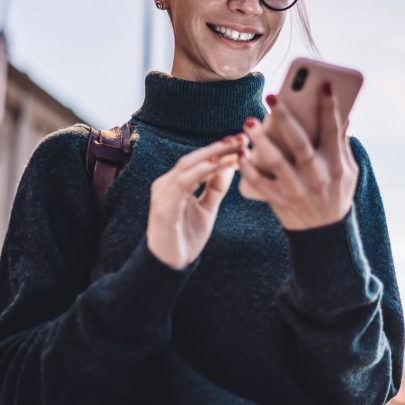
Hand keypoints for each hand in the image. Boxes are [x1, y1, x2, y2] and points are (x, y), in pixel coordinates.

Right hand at [146, 135, 242, 268]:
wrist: (169, 266)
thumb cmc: (185, 238)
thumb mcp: (206, 209)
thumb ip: (215, 188)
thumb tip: (230, 165)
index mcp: (175, 184)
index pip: (198, 161)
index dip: (219, 150)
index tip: (242, 142)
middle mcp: (166, 184)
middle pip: (194, 158)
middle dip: (219, 147)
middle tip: (241, 138)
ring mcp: (162, 193)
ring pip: (189, 166)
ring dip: (213, 155)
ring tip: (235, 148)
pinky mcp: (164, 205)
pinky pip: (184, 182)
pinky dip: (203, 171)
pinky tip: (220, 164)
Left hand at [239, 83, 357, 229]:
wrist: (325, 235)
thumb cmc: (337, 194)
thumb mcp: (349, 171)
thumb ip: (343, 144)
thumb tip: (345, 116)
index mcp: (336, 165)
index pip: (333, 130)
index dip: (329, 106)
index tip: (323, 84)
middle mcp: (317, 176)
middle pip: (300, 143)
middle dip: (286, 118)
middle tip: (272, 96)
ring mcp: (296, 190)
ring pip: (276, 161)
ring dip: (261, 140)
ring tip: (249, 121)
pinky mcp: (279, 201)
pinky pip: (259, 183)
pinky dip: (248, 168)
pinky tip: (240, 152)